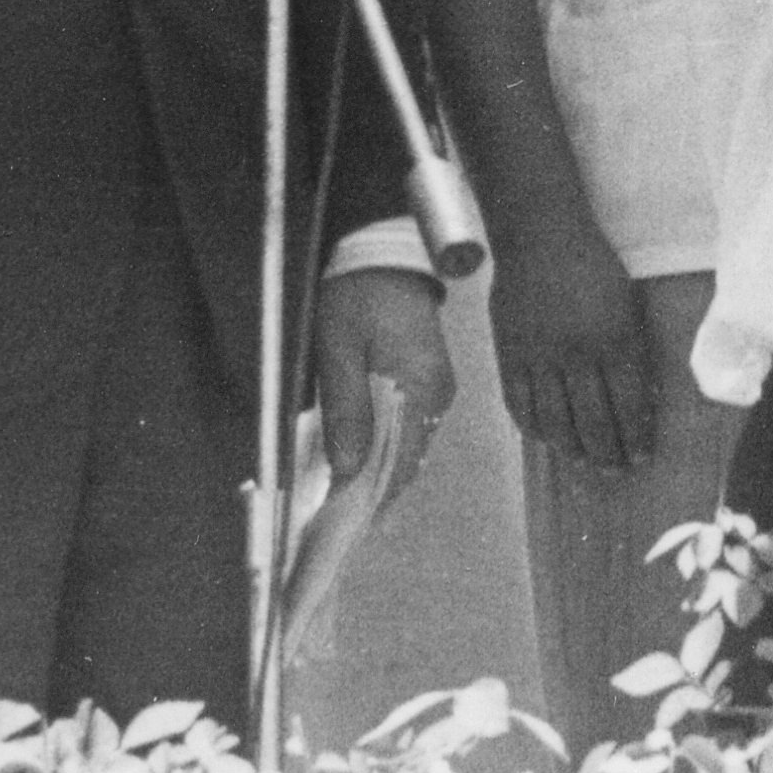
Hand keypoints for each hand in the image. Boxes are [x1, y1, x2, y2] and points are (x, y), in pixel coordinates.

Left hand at [313, 268, 452, 507]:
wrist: (386, 253)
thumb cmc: (357, 296)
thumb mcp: (338, 351)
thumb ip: (345, 411)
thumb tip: (347, 470)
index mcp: (420, 389)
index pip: (402, 464)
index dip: (373, 497)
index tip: (341, 519)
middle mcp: (438, 395)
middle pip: (408, 460)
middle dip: (373, 487)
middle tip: (333, 508)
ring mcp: (439, 388)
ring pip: (410, 445)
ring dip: (379, 466)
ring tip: (341, 484)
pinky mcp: (432, 379)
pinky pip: (412, 426)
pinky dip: (387, 444)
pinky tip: (360, 449)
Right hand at [492, 214, 661, 473]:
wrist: (540, 236)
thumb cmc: (593, 265)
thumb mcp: (628, 304)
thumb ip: (631, 351)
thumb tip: (638, 398)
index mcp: (616, 340)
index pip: (629, 405)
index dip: (635, 436)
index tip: (641, 457)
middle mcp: (578, 355)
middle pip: (594, 422)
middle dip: (608, 453)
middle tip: (616, 470)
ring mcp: (540, 358)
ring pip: (557, 422)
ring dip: (573, 449)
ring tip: (584, 461)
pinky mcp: (509, 355)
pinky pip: (520, 405)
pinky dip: (534, 428)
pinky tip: (546, 437)